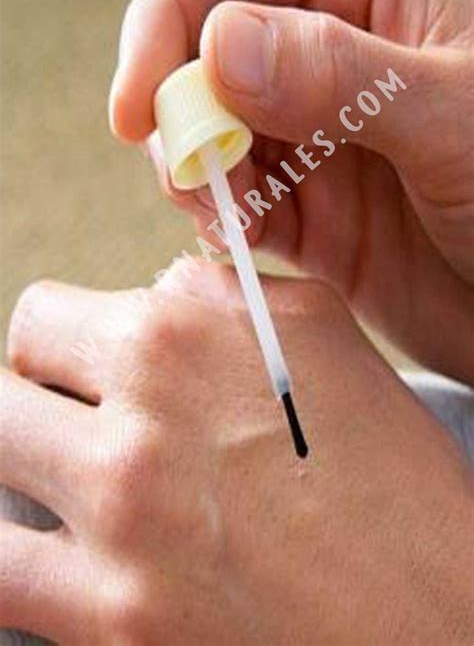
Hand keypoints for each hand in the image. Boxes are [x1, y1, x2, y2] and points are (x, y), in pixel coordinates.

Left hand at [1, 265, 472, 643]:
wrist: (437, 615)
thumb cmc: (390, 472)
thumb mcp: (319, 334)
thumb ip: (218, 297)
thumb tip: (154, 291)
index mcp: (179, 335)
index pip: (40, 316)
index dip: (61, 345)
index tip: (79, 372)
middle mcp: (137, 421)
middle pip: (0, 398)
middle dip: (32, 409)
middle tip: (74, 434)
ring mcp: (119, 527)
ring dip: (20, 484)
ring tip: (65, 500)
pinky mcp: (114, 625)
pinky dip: (16, 565)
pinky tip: (53, 564)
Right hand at [109, 0, 473, 382]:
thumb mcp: (456, 118)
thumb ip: (340, 75)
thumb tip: (220, 44)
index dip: (171, 25)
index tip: (141, 101)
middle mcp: (339, 60)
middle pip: (209, 56)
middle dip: (178, 109)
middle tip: (180, 165)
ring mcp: (323, 137)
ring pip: (213, 133)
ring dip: (193, 168)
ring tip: (214, 206)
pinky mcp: (317, 210)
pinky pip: (240, 203)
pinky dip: (222, 218)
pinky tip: (241, 237)